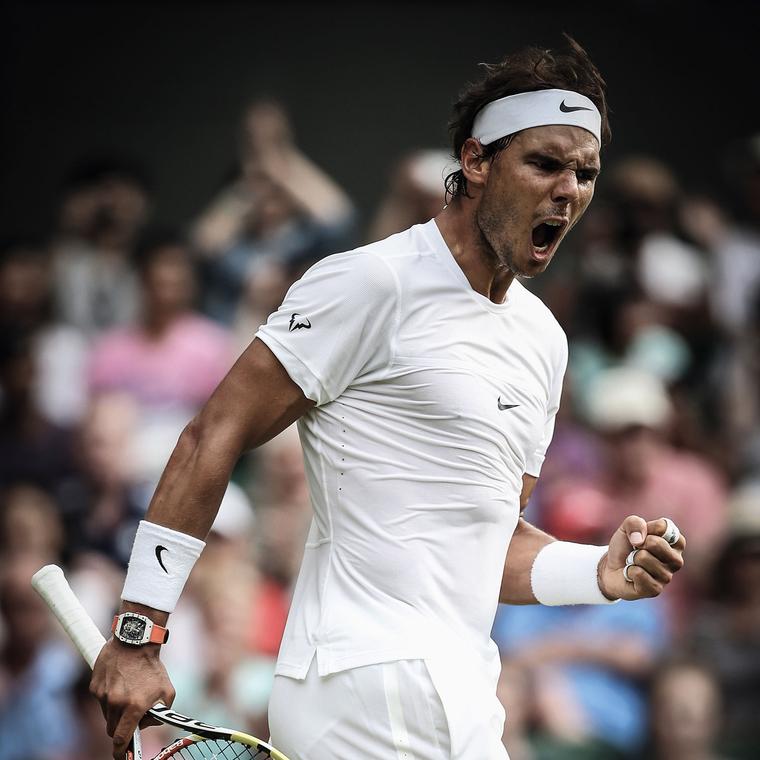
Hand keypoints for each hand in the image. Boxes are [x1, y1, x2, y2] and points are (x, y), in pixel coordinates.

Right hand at [90, 637, 175, 759]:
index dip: (121, 751)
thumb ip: (160, 713)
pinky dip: (109, 697)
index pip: (122, 738)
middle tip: (130, 717)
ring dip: (115, 711)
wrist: (135, 641)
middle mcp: (116, 703)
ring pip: (107, 715)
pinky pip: (101, 701)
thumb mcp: (166, 690)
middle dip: (121, 728)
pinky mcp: (95, 687)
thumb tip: (148, 724)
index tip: (122, 756)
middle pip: (112, 729)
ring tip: (127, 692)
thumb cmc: (152, 666)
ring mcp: (103, 695)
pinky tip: (119, 683)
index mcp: (134, 706)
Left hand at [598, 516, 685, 600]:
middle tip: (636, 550)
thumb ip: (634, 523)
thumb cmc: (625, 547)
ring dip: (633, 558)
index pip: (665, 527)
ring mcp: (667, 576)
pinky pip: (638, 573)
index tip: (643, 535)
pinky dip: (629, 571)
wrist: (610, 568)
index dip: (648, 528)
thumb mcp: (626, 528)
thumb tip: (640, 540)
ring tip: (634, 563)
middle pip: (657, 543)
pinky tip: (632, 575)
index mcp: (675, 542)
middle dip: (639, 544)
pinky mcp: (656, 589)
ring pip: (644, 557)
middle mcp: (676, 560)